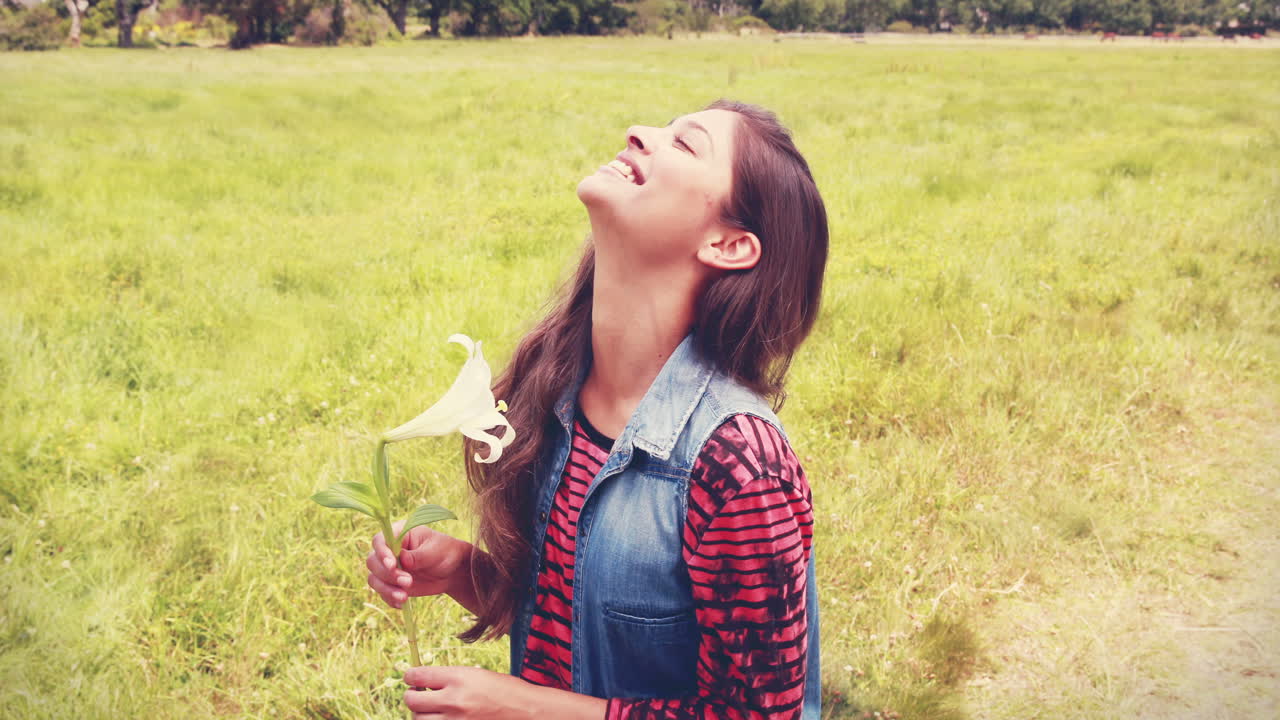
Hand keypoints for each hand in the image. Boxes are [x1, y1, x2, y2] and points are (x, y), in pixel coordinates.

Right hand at [366, 523, 470, 609]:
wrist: (452, 571)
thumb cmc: (445, 553)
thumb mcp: (435, 551)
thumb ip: (418, 555)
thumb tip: (403, 558)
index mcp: (399, 533)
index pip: (380, 541)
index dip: (382, 553)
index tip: (392, 565)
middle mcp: (389, 550)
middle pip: (373, 561)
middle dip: (388, 574)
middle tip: (408, 581)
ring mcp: (388, 567)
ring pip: (374, 579)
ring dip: (386, 589)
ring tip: (404, 597)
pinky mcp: (391, 583)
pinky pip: (382, 592)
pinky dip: (389, 598)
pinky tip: (402, 603)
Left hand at [403, 666, 535, 719]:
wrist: (527, 712)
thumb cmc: (505, 690)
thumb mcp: (477, 675)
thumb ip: (450, 679)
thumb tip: (424, 682)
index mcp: (459, 678)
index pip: (418, 676)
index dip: (410, 676)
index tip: (410, 677)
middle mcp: (454, 700)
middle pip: (412, 701)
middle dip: (411, 696)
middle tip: (416, 694)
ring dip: (421, 714)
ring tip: (431, 710)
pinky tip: (443, 718)